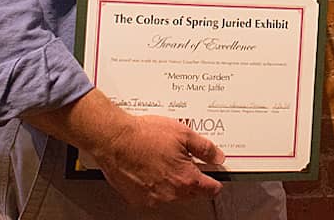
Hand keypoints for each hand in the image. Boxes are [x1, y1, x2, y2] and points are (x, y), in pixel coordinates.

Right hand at [96, 113, 224, 206]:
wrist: (116, 140)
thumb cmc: (145, 135)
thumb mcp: (183, 133)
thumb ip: (204, 148)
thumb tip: (217, 156)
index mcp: (186, 179)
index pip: (211, 189)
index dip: (215, 180)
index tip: (214, 175)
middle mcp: (172, 194)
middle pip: (192, 192)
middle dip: (192, 178)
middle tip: (184, 159)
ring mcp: (154, 199)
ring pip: (173, 195)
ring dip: (173, 181)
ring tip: (163, 159)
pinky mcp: (138, 199)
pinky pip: (155, 195)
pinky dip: (156, 185)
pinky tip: (150, 167)